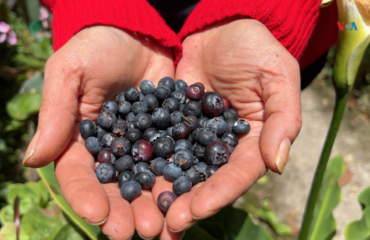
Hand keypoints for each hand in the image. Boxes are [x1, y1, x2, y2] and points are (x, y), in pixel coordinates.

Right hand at [22, 26, 182, 239]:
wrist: (139, 32)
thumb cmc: (97, 47)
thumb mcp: (69, 72)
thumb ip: (55, 115)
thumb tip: (31, 161)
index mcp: (81, 139)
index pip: (79, 175)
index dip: (86, 197)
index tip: (98, 216)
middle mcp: (112, 149)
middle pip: (115, 188)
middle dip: (124, 212)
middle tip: (135, 232)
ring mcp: (143, 145)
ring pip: (146, 183)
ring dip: (152, 207)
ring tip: (162, 229)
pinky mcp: (169, 137)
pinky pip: (175, 163)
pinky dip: (179, 185)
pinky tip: (186, 203)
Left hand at [165, 19, 301, 231]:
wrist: (219, 26)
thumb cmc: (255, 47)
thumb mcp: (277, 76)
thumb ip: (283, 119)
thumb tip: (278, 164)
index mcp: (251, 141)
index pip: (237, 174)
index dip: (219, 193)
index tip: (197, 210)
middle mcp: (221, 145)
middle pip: (206, 179)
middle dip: (188, 202)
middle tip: (168, 224)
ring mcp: (194, 135)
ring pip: (180, 169)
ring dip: (165, 191)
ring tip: (147, 213)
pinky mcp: (170, 122)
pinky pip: (158, 143)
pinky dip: (147, 161)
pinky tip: (130, 177)